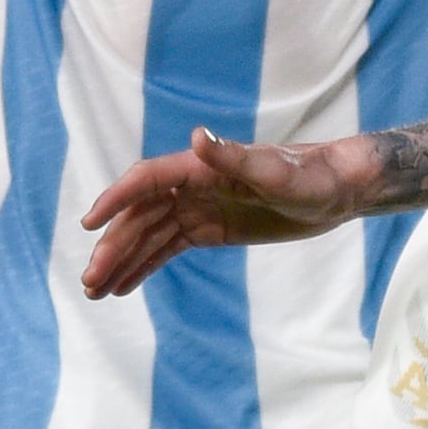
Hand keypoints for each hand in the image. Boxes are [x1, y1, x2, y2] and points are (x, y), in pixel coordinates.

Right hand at [76, 130, 374, 296]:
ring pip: (148, 235)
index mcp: (200, 166)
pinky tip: (121, 286)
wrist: (338, 190)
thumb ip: (235, 158)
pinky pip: (166, 248)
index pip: (146, 180)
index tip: (89, 223)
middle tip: (90, 281)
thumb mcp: (277, 172)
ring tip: (95, 291)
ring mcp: (197, 208)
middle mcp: (191, 185)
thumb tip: (199, 137)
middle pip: (139, 215)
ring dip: (120, 261)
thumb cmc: (311, 176)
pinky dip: (142, 265)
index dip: (116, 200)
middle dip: (112, 246)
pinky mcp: (208, 230)